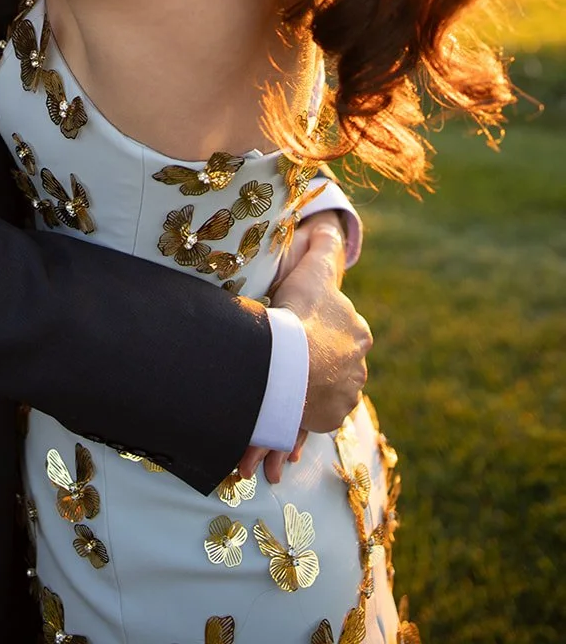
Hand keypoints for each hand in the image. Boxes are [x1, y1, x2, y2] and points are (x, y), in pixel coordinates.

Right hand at [272, 218, 371, 435]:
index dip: (318, 326)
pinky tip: (288, 397)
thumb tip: (330, 225)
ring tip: (284, 378)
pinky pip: (316, 413)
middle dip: (317, 358)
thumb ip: (324, 246)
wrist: (289, 363)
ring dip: (311, 384)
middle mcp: (360, 366)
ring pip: (326, 387)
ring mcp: (346, 395)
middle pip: (335, 360)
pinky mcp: (331, 418)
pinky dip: (305, 408)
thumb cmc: (301, 312)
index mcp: (359, 332)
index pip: (342, 328)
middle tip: (288, 353)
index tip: (297, 325)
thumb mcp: (314, 269)